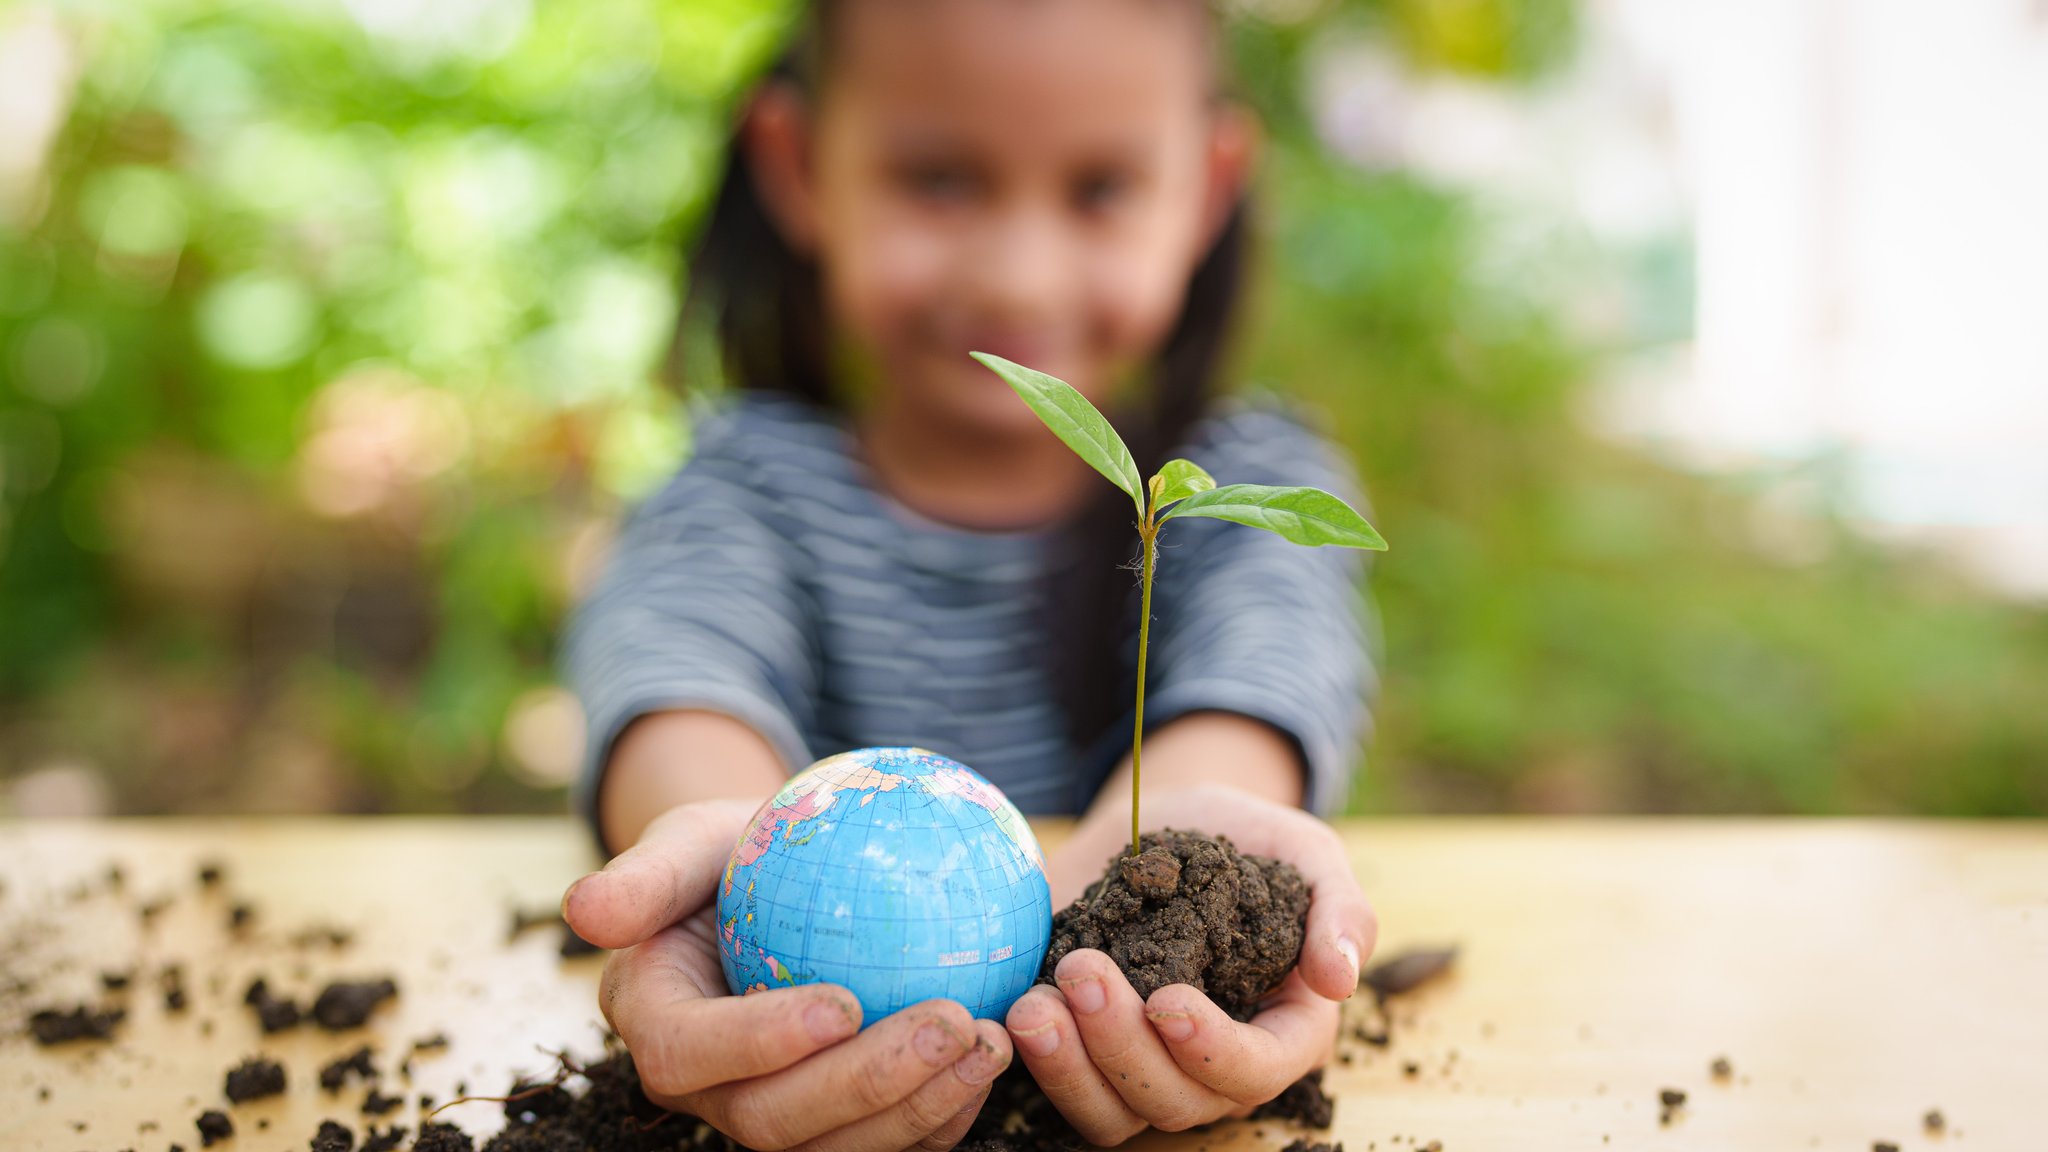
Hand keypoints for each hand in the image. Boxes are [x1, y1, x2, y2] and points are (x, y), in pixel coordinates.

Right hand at [563, 800, 1013, 1151]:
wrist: (787, 885)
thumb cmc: (738, 848)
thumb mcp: (689, 837)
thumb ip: (647, 874)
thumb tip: (584, 909)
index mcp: (658, 1021)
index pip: (690, 1053)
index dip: (760, 1042)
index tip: (843, 1002)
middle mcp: (710, 1088)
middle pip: (773, 1120)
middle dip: (865, 1084)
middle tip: (949, 1022)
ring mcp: (776, 1111)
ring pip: (837, 1147)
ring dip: (920, 1107)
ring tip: (990, 1041)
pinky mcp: (838, 1120)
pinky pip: (890, 1140)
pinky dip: (944, 1112)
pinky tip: (999, 1056)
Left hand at [1003, 784, 1375, 1144]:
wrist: (1162, 821)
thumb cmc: (1245, 837)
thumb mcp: (1304, 851)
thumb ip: (1340, 909)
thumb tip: (1339, 979)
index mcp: (1282, 1029)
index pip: (1259, 1070)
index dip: (1213, 1049)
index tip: (1168, 999)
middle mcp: (1212, 1064)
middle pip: (1177, 1099)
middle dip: (1124, 1047)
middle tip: (1082, 969)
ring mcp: (1146, 1066)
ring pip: (1114, 1113)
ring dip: (1070, 1068)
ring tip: (1034, 1007)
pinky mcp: (1086, 1052)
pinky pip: (1064, 1090)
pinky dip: (1036, 1063)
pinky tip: (1014, 1009)